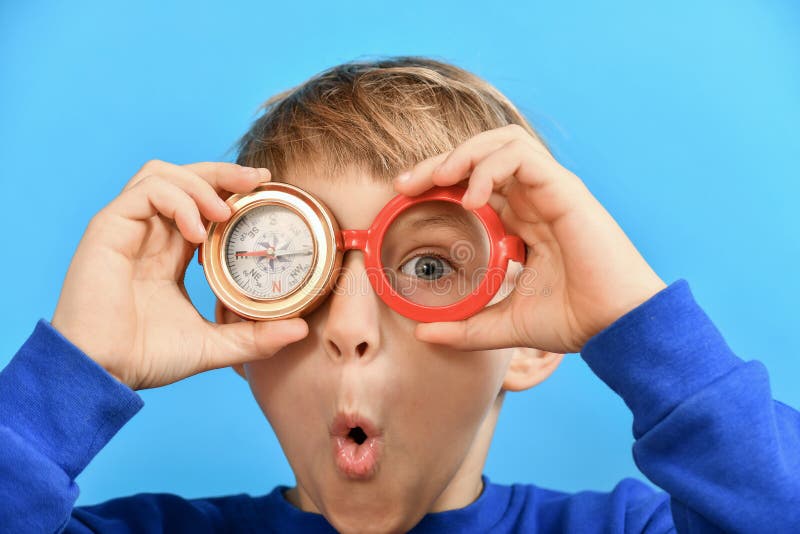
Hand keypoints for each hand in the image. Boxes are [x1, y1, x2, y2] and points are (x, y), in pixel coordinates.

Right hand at [51, 160, 308, 389]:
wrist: (103, 373)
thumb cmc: (147, 358)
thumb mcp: (214, 344)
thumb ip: (255, 336)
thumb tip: (301, 331)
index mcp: (171, 251)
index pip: (202, 203)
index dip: (231, 190)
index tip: (265, 189)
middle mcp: (150, 233)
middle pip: (185, 178)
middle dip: (223, 173)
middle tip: (258, 180)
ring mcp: (127, 228)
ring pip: (163, 174)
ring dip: (200, 184)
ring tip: (225, 212)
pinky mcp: (108, 229)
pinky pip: (145, 192)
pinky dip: (176, 201)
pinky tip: (196, 232)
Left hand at [394, 124, 665, 353]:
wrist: (618, 328)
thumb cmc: (574, 320)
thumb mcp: (505, 323)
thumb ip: (465, 327)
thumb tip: (423, 334)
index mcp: (522, 222)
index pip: (474, 183)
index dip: (439, 182)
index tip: (405, 196)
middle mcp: (534, 199)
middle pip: (482, 155)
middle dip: (440, 161)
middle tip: (406, 184)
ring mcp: (550, 191)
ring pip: (502, 142)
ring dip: (464, 153)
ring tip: (438, 179)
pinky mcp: (565, 190)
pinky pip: (522, 156)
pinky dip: (491, 166)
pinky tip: (473, 197)